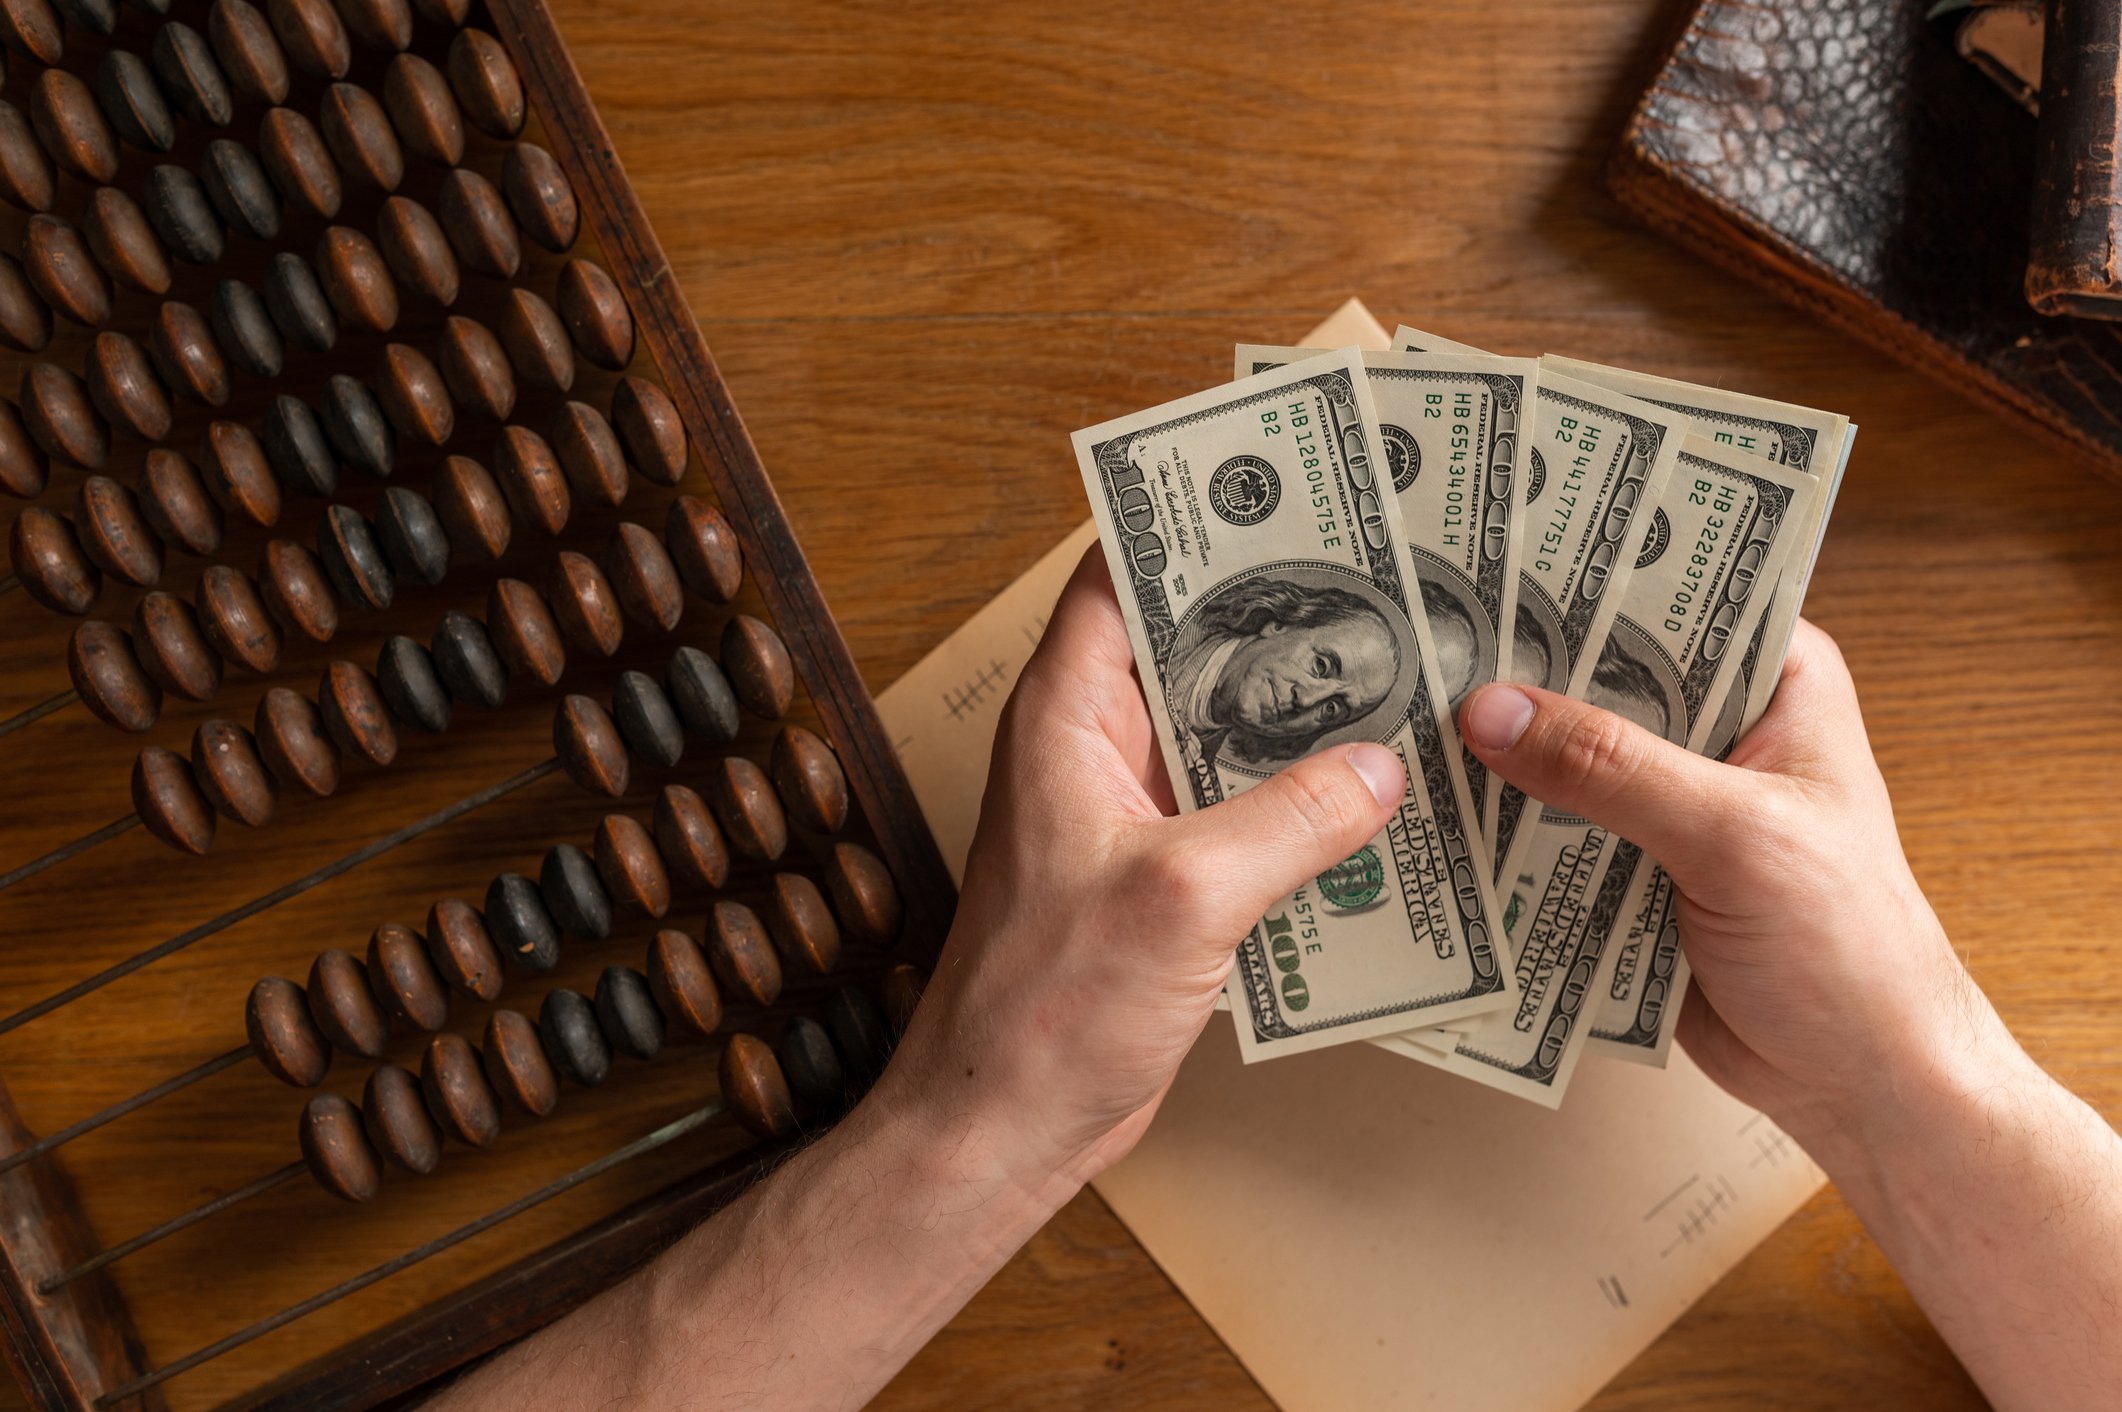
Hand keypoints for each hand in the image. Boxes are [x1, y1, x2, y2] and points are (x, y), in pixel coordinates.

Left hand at [871, 548, 1405, 1195]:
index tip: (1287, 489)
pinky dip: (1305, 805)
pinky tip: (1385, 807)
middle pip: (1193, 647)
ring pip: (1229, 734)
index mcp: (1067, 716)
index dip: (1196, 524)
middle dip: (1283, 618)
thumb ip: (1290, 819)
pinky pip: (1245, 814)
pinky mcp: (1165, 880)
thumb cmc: (1046, 1008)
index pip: (1121, 574)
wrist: (1004, 1125)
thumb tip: (1382, 768)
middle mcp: (1096, 750)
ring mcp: (1132, 815)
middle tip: (1387, 583)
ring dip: (1305, 719)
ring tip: (1408, 681)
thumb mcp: (1183, 895)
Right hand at [1457, 620, 2015, 1145]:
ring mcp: (1668, 799)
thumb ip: (1612, 769)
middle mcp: (1717, 725)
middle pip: (1595, 675)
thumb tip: (1489, 711)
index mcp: (1773, 679)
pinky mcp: (1627, 867)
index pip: (1667, 598)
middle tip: (1409, 651)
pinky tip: (1427, 817)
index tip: (1482, 565)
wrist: (1861, 1082)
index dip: (1580, 582)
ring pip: (1560, 756)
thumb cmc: (1848, 947)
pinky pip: (1547, 833)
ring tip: (1396, 727)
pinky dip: (1498, 832)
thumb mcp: (1735, 836)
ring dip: (1495, 759)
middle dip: (1514, 675)